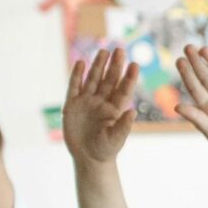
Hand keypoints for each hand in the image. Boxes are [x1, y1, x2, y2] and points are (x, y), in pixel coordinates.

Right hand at [63, 47, 139, 163]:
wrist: (87, 158)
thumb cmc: (105, 150)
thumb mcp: (116, 139)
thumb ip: (124, 125)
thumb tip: (133, 111)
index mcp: (115, 110)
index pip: (123, 90)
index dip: (129, 78)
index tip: (135, 65)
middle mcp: (102, 103)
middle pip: (109, 80)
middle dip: (115, 65)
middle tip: (120, 49)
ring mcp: (87, 102)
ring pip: (93, 79)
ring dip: (98, 65)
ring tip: (104, 50)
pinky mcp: (72, 105)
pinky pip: (74, 87)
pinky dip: (77, 75)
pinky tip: (81, 62)